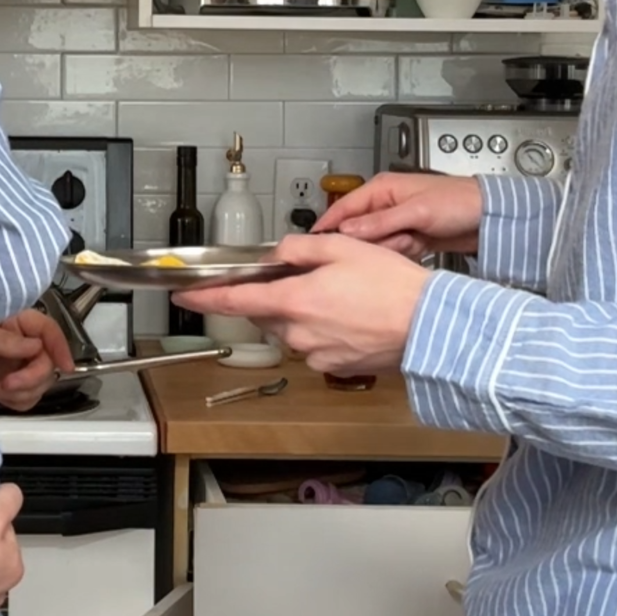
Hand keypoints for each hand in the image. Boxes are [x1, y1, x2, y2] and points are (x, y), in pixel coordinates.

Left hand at [0, 309, 73, 411]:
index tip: (66, 366)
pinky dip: (18, 401)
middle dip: (32, 378)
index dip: (61, 348)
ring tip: (1, 388)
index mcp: (17, 321)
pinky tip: (1, 394)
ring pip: (41, 384)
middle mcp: (21, 343)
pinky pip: (26, 397)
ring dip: (24, 392)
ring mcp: (15, 364)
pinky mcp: (7, 382)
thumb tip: (32, 348)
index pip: (49, 331)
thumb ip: (5, 339)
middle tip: (9, 383)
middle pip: (48, 363)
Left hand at [175, 233, 429, 375]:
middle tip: (304, 277)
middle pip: (265, 312)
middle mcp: (299, 333)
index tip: (185, 296)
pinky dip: (322, 329)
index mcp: (294, 301)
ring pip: (291, 328)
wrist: (431, 327)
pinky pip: (314, 344)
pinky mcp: (334, 367)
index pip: (234, 301)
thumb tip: (280, 254)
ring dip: (301, 311)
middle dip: (272, 294)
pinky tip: (349, 316)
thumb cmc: (394, 288)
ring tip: (340, 295)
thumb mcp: (343, 248)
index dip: (205, 299)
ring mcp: (316, 354)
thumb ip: (300, 248)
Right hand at [311, 172, 482, 259]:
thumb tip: (346, 231)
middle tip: (392, 241)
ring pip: (376, 245)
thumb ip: (380, 222)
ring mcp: (397, 222)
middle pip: (359, 231)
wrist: (489, 218)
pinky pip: (393, 251)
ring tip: (413, 241)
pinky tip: (418, 248)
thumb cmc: (458, 202)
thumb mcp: (416, 211)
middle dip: (373, 242)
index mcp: (382, 189)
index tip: (312, 244)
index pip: (343, 208)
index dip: (327, 226)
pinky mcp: (409, 237)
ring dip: (392, 248)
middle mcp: (385, 205)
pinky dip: (403, 253)